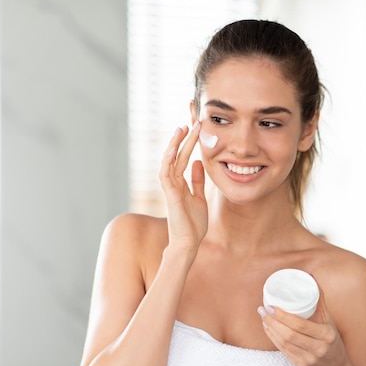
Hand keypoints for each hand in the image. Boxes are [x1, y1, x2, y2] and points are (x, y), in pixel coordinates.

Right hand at [159, 121, 207, 253]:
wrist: (189, 243)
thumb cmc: (193, 224)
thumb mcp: (199, 197)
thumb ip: (197, 180)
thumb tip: (199, 162)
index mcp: (180, 183)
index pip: (182, 157)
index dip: (187, 143)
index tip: (194, 127)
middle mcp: (173, 183)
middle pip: (175, 155)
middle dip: (182, 139)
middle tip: (190, 122)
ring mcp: (170, 188)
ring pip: (169, 161)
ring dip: (174, 145)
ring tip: (182, 129)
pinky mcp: (170, 195)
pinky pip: (166, 174)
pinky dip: (167, 161)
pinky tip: (172, 149)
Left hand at [258, 285, 349, 365]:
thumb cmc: (332, 339)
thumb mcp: (329, 320)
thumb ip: (319, 300)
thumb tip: (310, 277)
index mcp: (326, 335)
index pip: (301, 325)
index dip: (283, 316)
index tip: (271, 306)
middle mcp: (318, 348)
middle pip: (289, 335)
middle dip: (272, 321)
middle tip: (263, 309)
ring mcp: (308, 359)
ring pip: (284, 343)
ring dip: (270, 329)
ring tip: (263, 317)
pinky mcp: (300, 365)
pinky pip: (283, 350)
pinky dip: (273, 338)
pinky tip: (268, 329)